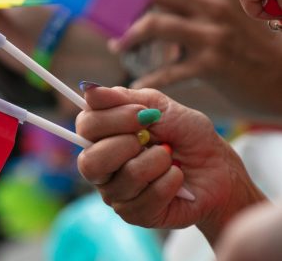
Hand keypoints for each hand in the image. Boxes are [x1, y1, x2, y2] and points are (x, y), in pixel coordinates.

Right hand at [75, 85, 264, 242]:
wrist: (219, 170)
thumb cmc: (188, 136)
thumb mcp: (160, 107)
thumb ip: (123, 99)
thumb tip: (89, 90)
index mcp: (102, 135)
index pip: (85, 126)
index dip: (111, 119)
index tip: (142, 114)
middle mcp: (101, 166)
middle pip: (91, 161)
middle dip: (128, 145)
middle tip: (153, 139)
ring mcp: (115, 192)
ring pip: (125, 178)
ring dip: (157, 162)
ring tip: (170, 157)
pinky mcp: (134, 214)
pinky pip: (146, 198)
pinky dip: (169, 182)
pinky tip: (177, 177)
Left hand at [109, 0, 281, 116]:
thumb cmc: (249, 36)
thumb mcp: (231, 0)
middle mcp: (214, 2)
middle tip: (104, 9)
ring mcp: (213, 33)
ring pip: (154, 24)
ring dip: (127, 36)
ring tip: (117, 44)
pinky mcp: (212, 64)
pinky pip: (169, 70)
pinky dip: (148, 78)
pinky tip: (135, 82)